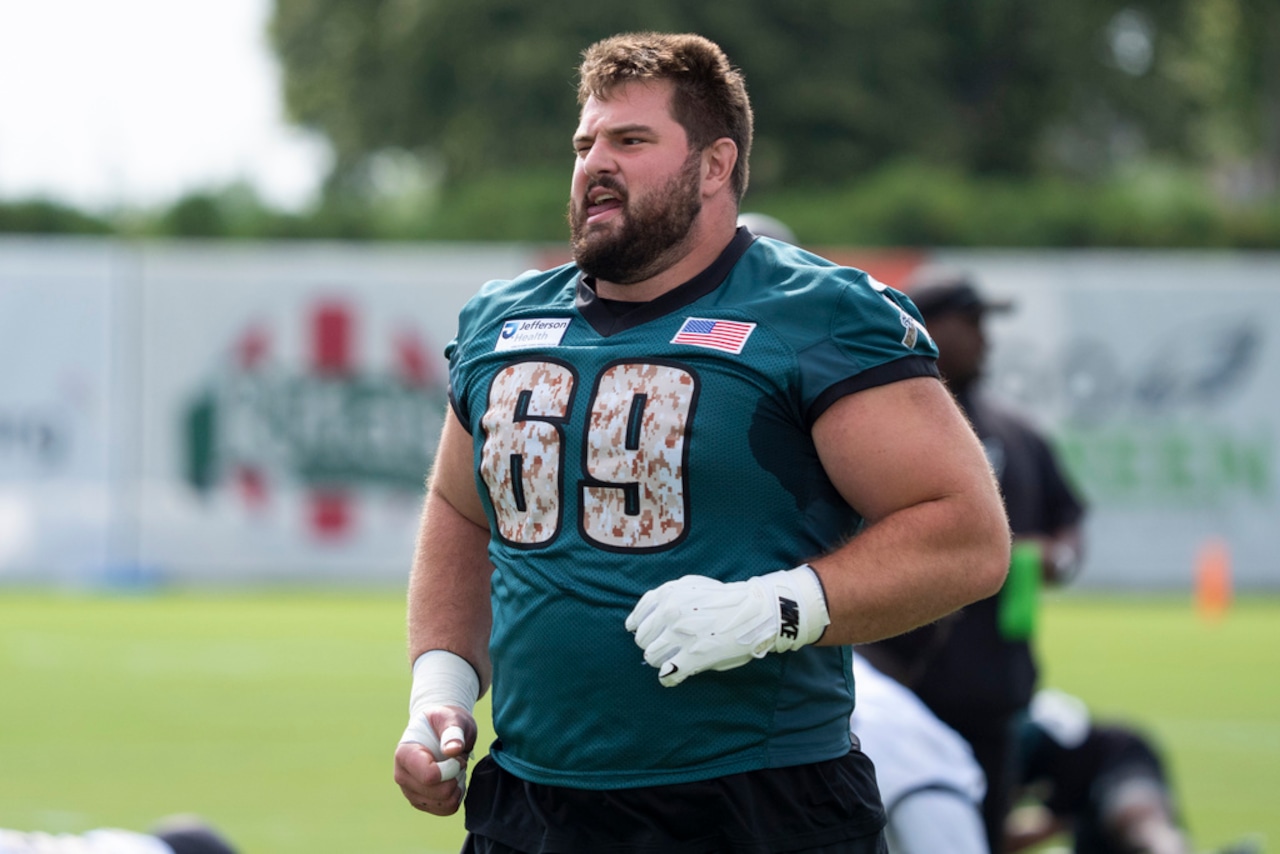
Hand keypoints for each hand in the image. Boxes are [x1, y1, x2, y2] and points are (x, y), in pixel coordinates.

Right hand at [394, 706, 475, 815]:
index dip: (451, 769)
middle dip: (456, 777)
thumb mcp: (451, 719)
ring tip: (456, 769)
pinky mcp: (421, 801)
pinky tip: (455, 780)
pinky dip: (456, 797)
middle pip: (437, 793)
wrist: (440, 729)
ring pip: (442, 804)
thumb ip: (452, 732)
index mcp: (405, 754)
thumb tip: (453, 750)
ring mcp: (410, 791)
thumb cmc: (445, 721)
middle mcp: (402, 775)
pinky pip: (445, 810)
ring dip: (457, 787)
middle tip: (458, 760)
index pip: (429, 776)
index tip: (456, 754)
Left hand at [624, 566, 828, 686]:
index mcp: (667, 594)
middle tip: (668, 648)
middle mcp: (669, 612)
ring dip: (661, 661)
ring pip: (651, 657)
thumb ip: (667, 598)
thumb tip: (643, 621)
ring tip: (674, 659)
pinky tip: (675, 675)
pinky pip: (667, 673)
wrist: (754, 610)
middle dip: (653, 645)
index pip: (637, 618)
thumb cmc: (724, 599)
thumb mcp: (691, 586)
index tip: (648, 635)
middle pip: (642, 639)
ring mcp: (680, 635)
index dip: (641, 629)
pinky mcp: (692, 656)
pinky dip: (669, 677)